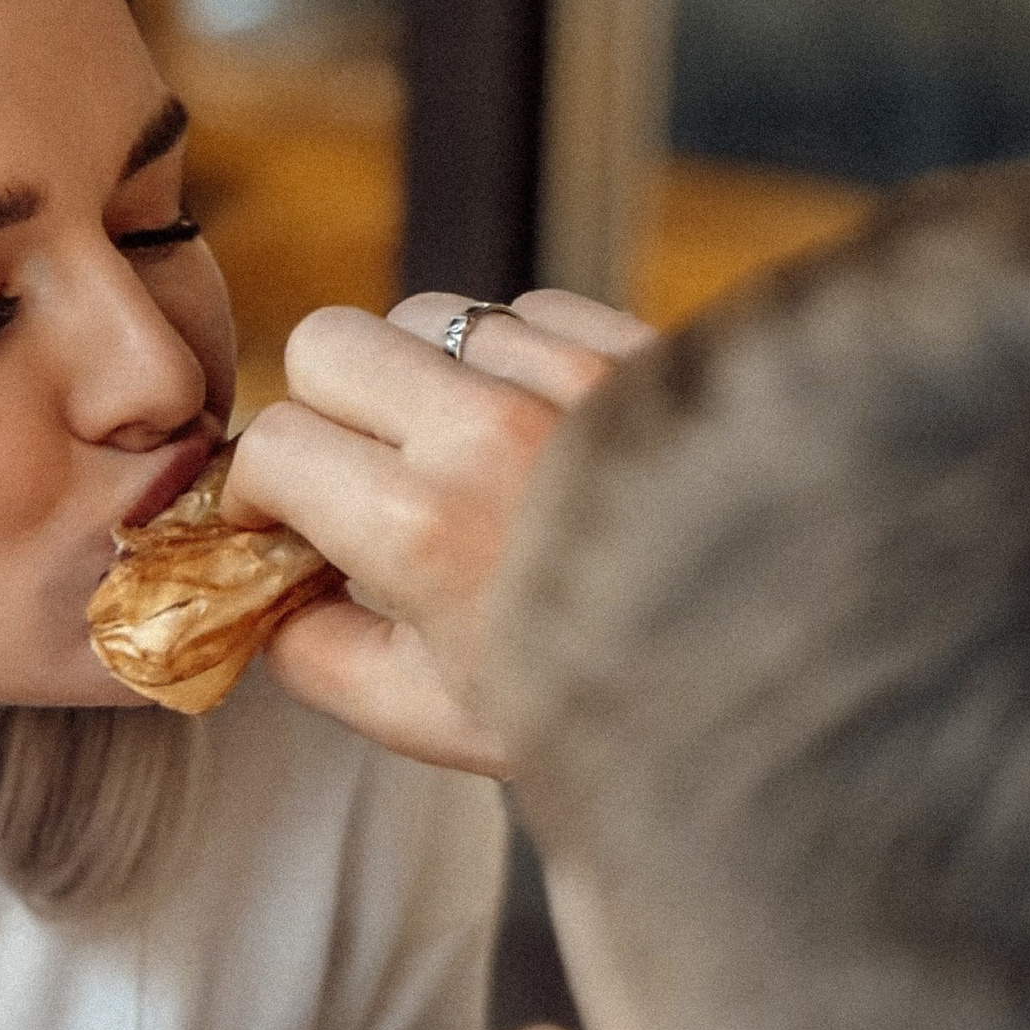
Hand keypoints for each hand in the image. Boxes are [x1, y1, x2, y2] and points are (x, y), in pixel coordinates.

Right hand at [226, 289, 655, 772]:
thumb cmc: (598, 711)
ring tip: (459, 457)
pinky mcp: (640, 347)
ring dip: (420, 378)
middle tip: (353, 474)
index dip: (258, 489)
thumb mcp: (427, 718)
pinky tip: (538, 434)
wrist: (771, 676)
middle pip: (330, 342)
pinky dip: (514, 362)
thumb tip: (264, 593)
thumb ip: (313, 654)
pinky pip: (529, 311)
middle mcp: (491, 429)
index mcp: (425, 527)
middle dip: (321, 408)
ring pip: (428, 316)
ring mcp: (572, 375)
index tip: (278, 523)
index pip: (278, 445)